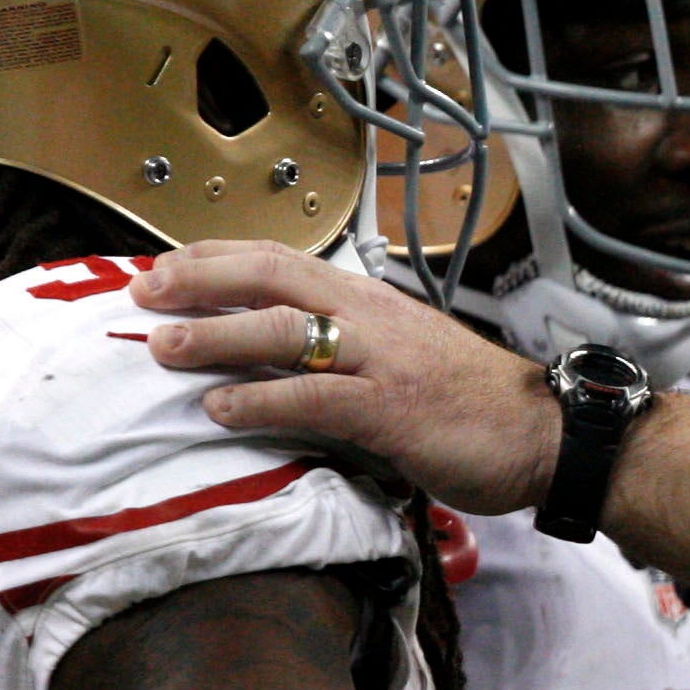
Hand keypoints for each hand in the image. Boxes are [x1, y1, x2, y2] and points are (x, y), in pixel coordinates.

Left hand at [131, 241, 559, 514]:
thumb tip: (287, 358)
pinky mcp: (390, 410)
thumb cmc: (476, 402)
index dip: (218, 257)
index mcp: (371, 301)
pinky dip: (260, 400)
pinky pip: (313, 397)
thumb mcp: (406, 357)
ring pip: (284, 331)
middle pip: (272, 277)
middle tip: (144, 290)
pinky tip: (221, 408)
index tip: (168, 264)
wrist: (546, 432)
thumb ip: (349, 349)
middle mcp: (371, 317)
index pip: (282, 260)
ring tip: (164, 347)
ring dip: (216, 336)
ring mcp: (381, 361)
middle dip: (200, 279)